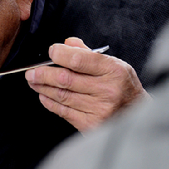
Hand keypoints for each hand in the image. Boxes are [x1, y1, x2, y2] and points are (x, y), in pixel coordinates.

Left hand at [25, 37, 149, 131]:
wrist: (138, 115)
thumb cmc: (123, 86)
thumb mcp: (114, 64)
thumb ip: (88, 53)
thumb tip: (67, 43)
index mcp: (113, 71)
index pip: (79, 60)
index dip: (60, 54)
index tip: (51, 52)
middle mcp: (107, 90)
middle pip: (65, 79)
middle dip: (43, 74)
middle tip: (30, 71)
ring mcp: (99, 109)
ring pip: (61, 96)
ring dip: (43, 87)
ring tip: (33, 81)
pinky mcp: (90, 124)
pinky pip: (63, 111)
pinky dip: (49, 102)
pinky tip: (43, 95)